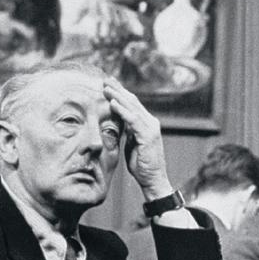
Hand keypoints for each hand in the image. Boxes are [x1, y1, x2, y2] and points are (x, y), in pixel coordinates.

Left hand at [102, 77, 170, 197]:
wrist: (153, 180)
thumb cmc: (142, 164)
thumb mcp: (131, 143)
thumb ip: (127, 131)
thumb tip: (118, 122)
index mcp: (147, 123)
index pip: (133, 103)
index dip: (121, 93)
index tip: (109, 84)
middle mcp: (150, 122)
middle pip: (132, 101)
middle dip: (118, 89)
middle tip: (105, 79)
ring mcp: (151, 128)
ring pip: (132, 107)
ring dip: (118, 96)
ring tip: (105, 88)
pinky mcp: (148, 136)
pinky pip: (133, 120)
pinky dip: (122, 111)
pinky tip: (112, 103)